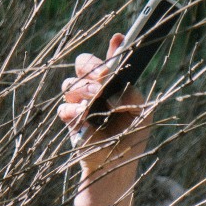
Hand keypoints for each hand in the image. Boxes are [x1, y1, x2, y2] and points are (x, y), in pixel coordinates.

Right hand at [57, 33, 152, 205]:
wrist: (117, 167)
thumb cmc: (131, 140)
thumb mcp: (142, 115)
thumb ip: (133, 95)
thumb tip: (113, 89)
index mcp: (115, 84)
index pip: (113, 59)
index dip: (115, 46)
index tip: (119, 38)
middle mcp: (96, 89)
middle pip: (84, 63)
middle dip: (91, 66)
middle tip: (102, 77)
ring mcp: (81, 103)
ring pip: (70, 83)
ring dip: (83, 88)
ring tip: (94, 99)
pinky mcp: (71, 121)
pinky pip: (64, 108)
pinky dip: (73, 109)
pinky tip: (83, 115)